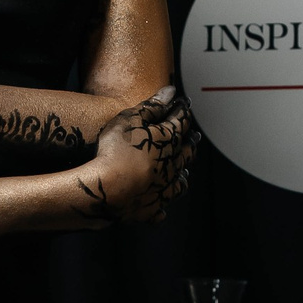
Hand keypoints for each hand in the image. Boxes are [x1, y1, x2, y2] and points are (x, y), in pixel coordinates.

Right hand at [73, 89, 196, 225]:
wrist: (106, 190)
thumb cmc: (114, 151)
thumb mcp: (130, 120)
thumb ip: (151, 106)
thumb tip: (169, 93)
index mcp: (168, 141)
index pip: (181, 121)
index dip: (183, 110)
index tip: (185, 103)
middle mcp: (172, 165)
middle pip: (187, 152)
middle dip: (191, 141)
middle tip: (195, 136)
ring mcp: (164, 189)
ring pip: (180, 182)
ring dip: (182, 175)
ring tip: (184, 171)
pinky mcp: (152, 209)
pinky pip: (162, 208)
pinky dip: (163, 205)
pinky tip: (162, 206)